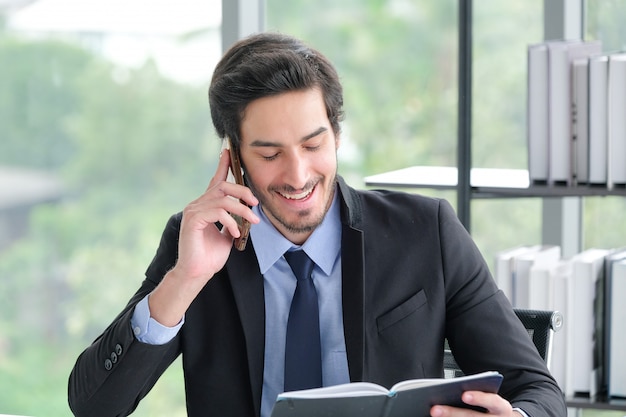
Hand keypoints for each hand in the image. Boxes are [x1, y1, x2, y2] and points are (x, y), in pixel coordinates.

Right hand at [148, 149, 258, 325]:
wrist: (198, 272)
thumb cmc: (211, 256)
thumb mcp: (228, 234)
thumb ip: (234, 220)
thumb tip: (246, 213)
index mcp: (206, 205)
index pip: (216, 181)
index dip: (223, 166)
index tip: (229, 152)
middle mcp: (198, 204)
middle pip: (223, 186)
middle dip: (243, 191)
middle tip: (255, 203)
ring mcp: (193, 211)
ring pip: (222, 198)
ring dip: (242, 209)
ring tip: (252, 220)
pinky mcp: (193, 219)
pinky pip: (217, 212)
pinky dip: (230, 221)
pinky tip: (235, 231)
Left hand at [430, 391, 522, 416]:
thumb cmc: (493, 408)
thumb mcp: (491, 400)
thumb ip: (477, 394)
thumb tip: (448, 389)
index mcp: (501, 407)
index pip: (493, 401)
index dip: (479, 398)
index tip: (464, 395)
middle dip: (453, 413)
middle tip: (434, 409)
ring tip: (433, 415)